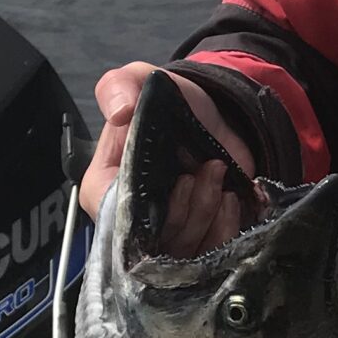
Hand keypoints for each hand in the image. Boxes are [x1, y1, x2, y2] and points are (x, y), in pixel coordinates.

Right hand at [82, 62, 257, 257]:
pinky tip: (232, 199)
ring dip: (210, 214)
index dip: (154, 208)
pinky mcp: (197, 241)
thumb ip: (119, 87)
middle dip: (190, 209)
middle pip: (157, 243)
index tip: (182, 179)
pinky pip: (209, 256)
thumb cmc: (166, 103)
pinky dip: (226, 229)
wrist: (210, 113)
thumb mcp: (136, 81)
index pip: (120, 221)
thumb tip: (121, 111)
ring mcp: (165, 237)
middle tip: (210, 168)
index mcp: (104, 191)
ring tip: (221, 175)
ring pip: (185, 253)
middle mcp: (131, 223)